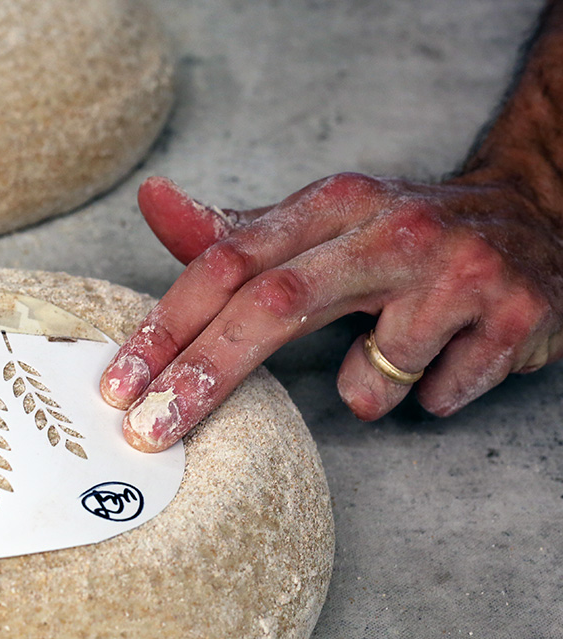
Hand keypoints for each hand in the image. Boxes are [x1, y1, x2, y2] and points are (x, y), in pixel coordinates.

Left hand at [100, 174, 562, 449]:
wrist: (540, 219)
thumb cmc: (403, 235)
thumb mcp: (322, 221)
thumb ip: (237, 231)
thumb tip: (153, 202)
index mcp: (334, 204)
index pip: (230, 263)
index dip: (169, 325)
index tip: (122, 381)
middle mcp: (391, 229)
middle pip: (273, 307)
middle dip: (204, 377)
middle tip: (151, 430)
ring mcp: (458, 271)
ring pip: (370, 374)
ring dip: (367, 386)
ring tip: (395, 354)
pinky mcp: (513, 316)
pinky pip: (436, 395)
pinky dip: (428, 393)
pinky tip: (450, 357)